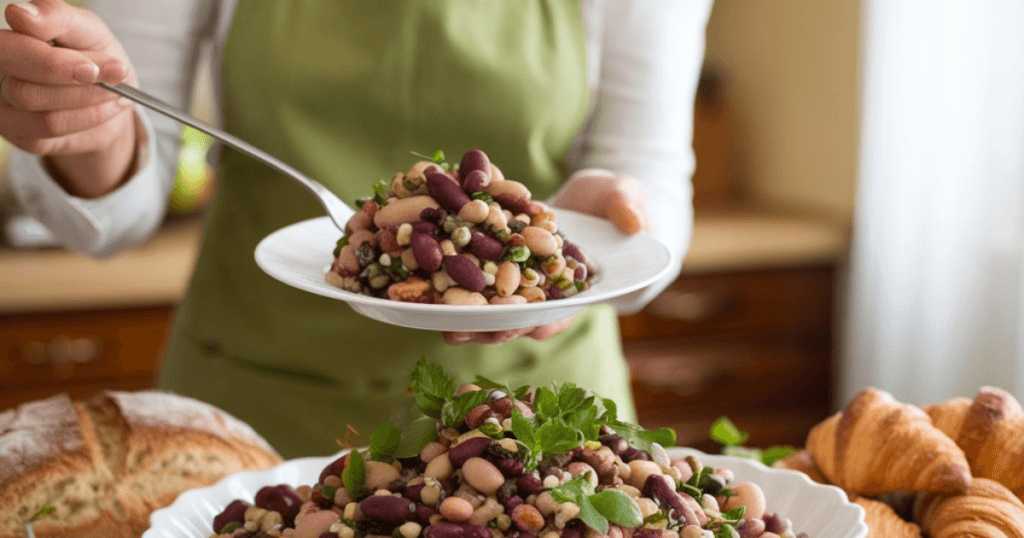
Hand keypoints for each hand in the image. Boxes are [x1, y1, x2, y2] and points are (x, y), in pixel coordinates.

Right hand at [1, 0, 139, 197]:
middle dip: (76, 85)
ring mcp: (4, 107)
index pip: (12, 51)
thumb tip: (19, 14)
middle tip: (117, 74)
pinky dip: (90, 117)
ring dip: (89, 101)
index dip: (53, 63)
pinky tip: (106, 106)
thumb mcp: (85, 30)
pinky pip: (53, 130)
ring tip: (117, 90)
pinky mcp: (21, 134)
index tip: (93, 66)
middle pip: (21, 90)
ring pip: (43, 114)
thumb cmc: (91, 54)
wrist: (109, 95)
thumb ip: (56, 17)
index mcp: (7, 42)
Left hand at [443, 169, 648, 345]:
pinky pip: (474, 271)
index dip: (544, 321)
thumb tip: (634, 223)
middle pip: (519, 317)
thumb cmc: (618, 202)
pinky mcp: (499, 262)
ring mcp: (520, 281)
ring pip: (491, 303)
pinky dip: (453, 276)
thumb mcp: (627, 198)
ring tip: (439, 315)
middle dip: (494, 325)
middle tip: (465, 329)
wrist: (592, 194)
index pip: (561, 313)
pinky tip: (428, 276)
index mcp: (581, 290)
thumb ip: (629, 208)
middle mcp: (546, 293)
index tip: (527, 324)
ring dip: (466, 312)